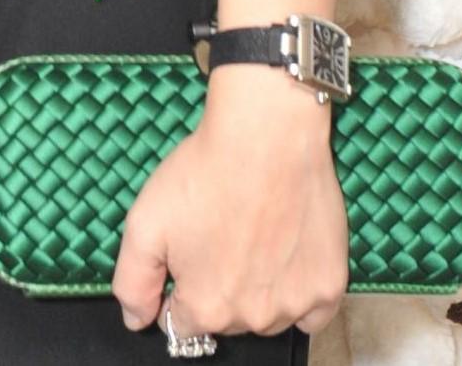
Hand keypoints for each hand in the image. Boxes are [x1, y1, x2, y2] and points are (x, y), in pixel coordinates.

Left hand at [112, 69, 345, 342]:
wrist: (266, 137)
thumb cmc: (205, 173)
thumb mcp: (143, 221)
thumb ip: (132, 281)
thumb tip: (135, 319)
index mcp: (206, 308)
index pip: (181, 324)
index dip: (177, 289)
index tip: (185, 254)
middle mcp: (253, 318)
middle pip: (225, 319)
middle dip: (215, 286)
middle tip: (216, 232)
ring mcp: (295, 305)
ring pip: (266, 314)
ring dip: (256, 289)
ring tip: (250, 233)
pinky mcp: (329, 287)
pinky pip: (311, 312)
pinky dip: (297, 291)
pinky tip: (284, 252)